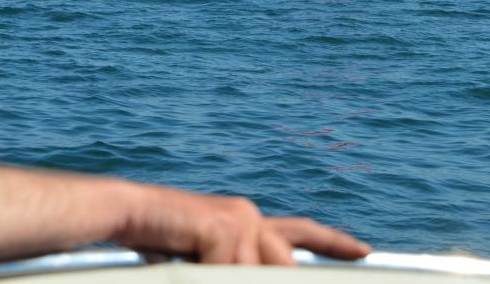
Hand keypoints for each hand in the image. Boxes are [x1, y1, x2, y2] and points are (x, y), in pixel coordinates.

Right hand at [112, 184, 369, 264]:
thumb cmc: (159, 242)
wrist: (124, 214)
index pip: (300, 230)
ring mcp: (241, 219)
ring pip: (255, 275)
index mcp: (249, 223)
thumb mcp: (205, 263)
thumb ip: (232, 268)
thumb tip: (252, 275)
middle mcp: (251, 216)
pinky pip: (229, 272)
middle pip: (284, 267)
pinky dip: (207, 276)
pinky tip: (185, 259)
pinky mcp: (225, 227)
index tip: (364, 250)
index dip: (333, 241)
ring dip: (222, 274)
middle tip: (220, 263)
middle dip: (272, 276)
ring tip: (195, 257)